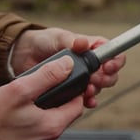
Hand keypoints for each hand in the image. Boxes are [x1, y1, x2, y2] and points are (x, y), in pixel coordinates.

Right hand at [0, 56, 82, 139]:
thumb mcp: (20, 89)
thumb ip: (47, 75)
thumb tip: (67, 65)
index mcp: (54, 126)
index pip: (78, 105)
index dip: (75, 89)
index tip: (66, 78)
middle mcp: (50, 139)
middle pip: (66, 113)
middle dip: (60, 97)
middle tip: (45, 84)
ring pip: (52, 120)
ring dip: (46, 107)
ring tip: (31, 95)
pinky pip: (39, 129)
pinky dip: (35, 117)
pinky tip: (20, 109)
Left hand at [10, 28, 125, 107]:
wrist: (24, 56)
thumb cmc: (43, 41)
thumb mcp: (57, 37)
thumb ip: (71, 41)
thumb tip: (82, 43)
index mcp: (91, 47)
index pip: (112, 53)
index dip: (115, 61)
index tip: (108, 66)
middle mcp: (90, 63)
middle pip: (110, 74)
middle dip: (105, 78)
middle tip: (94, 79)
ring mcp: (82, 77)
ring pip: (99, 87)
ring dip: (96, 90)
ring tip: (87, 90)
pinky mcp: (73, 90)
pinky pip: (86, 98)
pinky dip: (89, 101)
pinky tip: (87, 102)